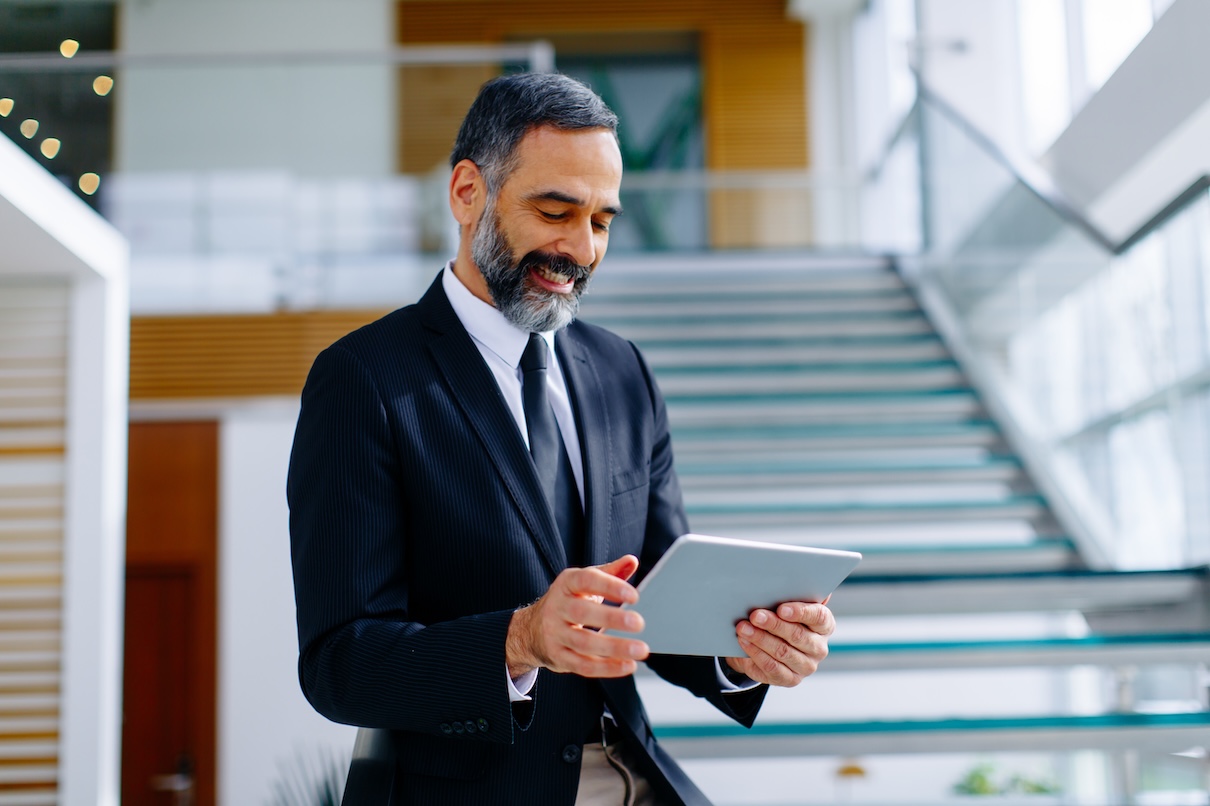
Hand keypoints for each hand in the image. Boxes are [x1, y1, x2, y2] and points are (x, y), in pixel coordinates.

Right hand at [506, 555, 648, 678]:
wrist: (531, 630)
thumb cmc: (568, 602)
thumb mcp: (584, 583)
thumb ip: (610, 573)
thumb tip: (632, 561)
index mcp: (566, 584)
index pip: (586, 580)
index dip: (609, 586)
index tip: (633, 596)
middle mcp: (557, 608)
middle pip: (582, 613)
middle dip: (611, 618)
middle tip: (639, 622)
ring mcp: (555, 634)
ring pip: (584, 643)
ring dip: (614, 648)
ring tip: (640, 649)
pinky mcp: (559, 657)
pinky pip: (583, 666)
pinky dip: (608, 668)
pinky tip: (628, 665)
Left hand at [724, 599, 834, 686]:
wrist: (767, 645)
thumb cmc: (779, 618)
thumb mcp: (787, 605)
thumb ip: (793, 594)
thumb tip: (794, 579)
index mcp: (824, 625)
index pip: (819, 617)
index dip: (801, 612)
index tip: (781, 608)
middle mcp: (819, 647)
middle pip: (798, 635)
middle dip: (774, 624)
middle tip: (755, 615)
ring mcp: (806, 666)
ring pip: (783, 652)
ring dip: (760, 639)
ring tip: (743, 628)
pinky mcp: (790, 679)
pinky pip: (772, 668)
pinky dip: (756, 654)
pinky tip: (744, 642)